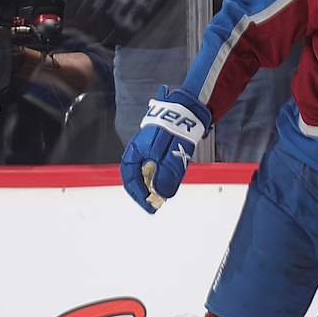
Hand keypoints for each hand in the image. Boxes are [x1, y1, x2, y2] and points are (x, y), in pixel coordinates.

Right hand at [120, 86, 209, 213]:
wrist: (187, 110)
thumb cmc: (176, 131)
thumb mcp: (171, 158)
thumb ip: (166, 177)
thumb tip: (162, 195)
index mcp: (135, 152)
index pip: (130, 179)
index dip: (138, 195)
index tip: (149, 206)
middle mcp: (138, 150)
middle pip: (136, 176)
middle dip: (144, 192)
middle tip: (154, 204)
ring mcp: (147, 147)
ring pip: (146, 171)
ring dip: (152, 184)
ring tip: (162, 195)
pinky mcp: (157, 145)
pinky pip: (154, 164)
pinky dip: (159, 175)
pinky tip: (167, 181)